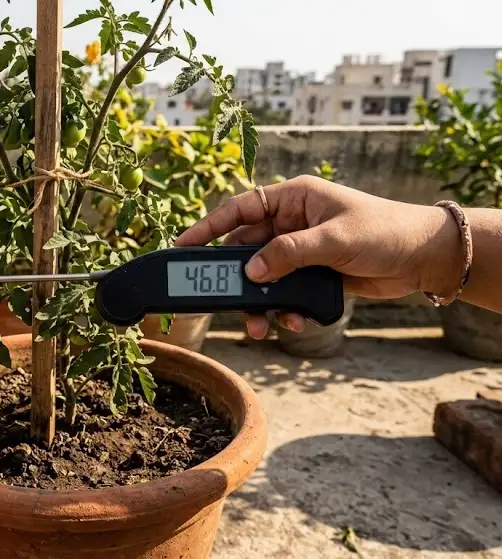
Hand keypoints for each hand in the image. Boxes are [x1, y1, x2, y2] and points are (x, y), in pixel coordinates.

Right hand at [175, 175, 463, 338]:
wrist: (424, 258)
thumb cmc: (385, 232)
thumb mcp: (334, 239)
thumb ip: (289, 254)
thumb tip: (250, 272)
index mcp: (292, 200)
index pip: (239, 209)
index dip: (207, 227)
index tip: (182, 246)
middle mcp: (291, 223)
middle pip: (244, 250)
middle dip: (233, 278)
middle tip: (217, 300)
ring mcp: (299, 251)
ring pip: (261, 278)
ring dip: (257, 302)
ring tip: (259, 325)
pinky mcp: (310, 276)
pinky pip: (281, 293)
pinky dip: (281, 309)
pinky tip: (291, 319)